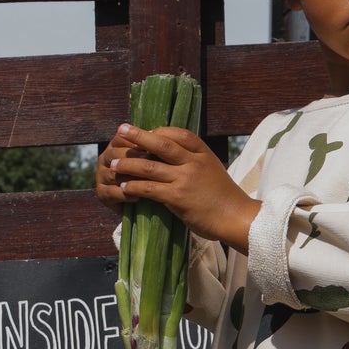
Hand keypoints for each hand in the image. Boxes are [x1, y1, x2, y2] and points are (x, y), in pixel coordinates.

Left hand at [97, 126, 259, 252]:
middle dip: (137, 136)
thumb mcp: (213, 170)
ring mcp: (185, 179)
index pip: (178, 133)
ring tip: (112, 164)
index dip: (158, 131)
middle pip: (160, 143)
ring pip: (149, 166)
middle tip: (120, 132)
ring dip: (128, 164)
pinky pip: (149, 189)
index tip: (144, 131)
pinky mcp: (177, 197)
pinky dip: (134, 187)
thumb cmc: (225, 197)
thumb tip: (172, 158)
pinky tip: (124, 187)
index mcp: (203, 153)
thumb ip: (194, 162)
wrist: (236, 217)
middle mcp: (193, 162)